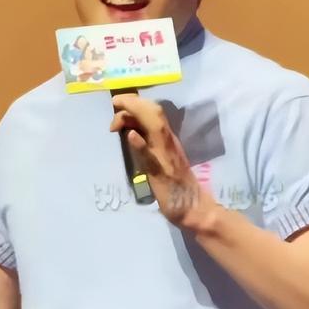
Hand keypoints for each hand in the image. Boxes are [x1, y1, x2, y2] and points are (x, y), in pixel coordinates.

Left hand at [110, 94, 218, 230]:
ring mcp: (165, 157)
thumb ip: (149, 145)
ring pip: (154, 128)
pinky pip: (150, 157)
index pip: (154, 112)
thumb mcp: (161, 159)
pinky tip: (131, 136)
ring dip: (135, 115)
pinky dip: (140, 145)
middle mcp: (168, 143)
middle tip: (115, 103)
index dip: (137, 102)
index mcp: (169, 139)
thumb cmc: (177, 186)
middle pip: (154, 113)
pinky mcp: (161, 174)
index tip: (119, 102)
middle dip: (133, 102)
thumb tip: (132, 131)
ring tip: (118, 110)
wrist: (194, 207)